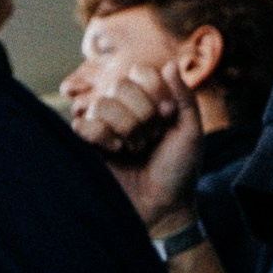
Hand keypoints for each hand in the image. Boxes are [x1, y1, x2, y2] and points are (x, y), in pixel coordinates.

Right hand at [89, 60, 205, 236]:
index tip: (168, 116)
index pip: (140, 72)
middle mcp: (124, 109)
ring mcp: (104, 126)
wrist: (164, 208)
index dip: (155, 90)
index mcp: (148, 101)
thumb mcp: (190, 133)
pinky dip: (103, 136)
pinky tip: (115, 152)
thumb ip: (184, 97)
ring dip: (125, 128)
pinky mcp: (87, 146)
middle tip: (151, 137)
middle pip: (119, 85)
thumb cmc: (179, 172)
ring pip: (101, 104)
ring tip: (135, 148)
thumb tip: (169, 64)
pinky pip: (82, 125)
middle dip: (142, 113)